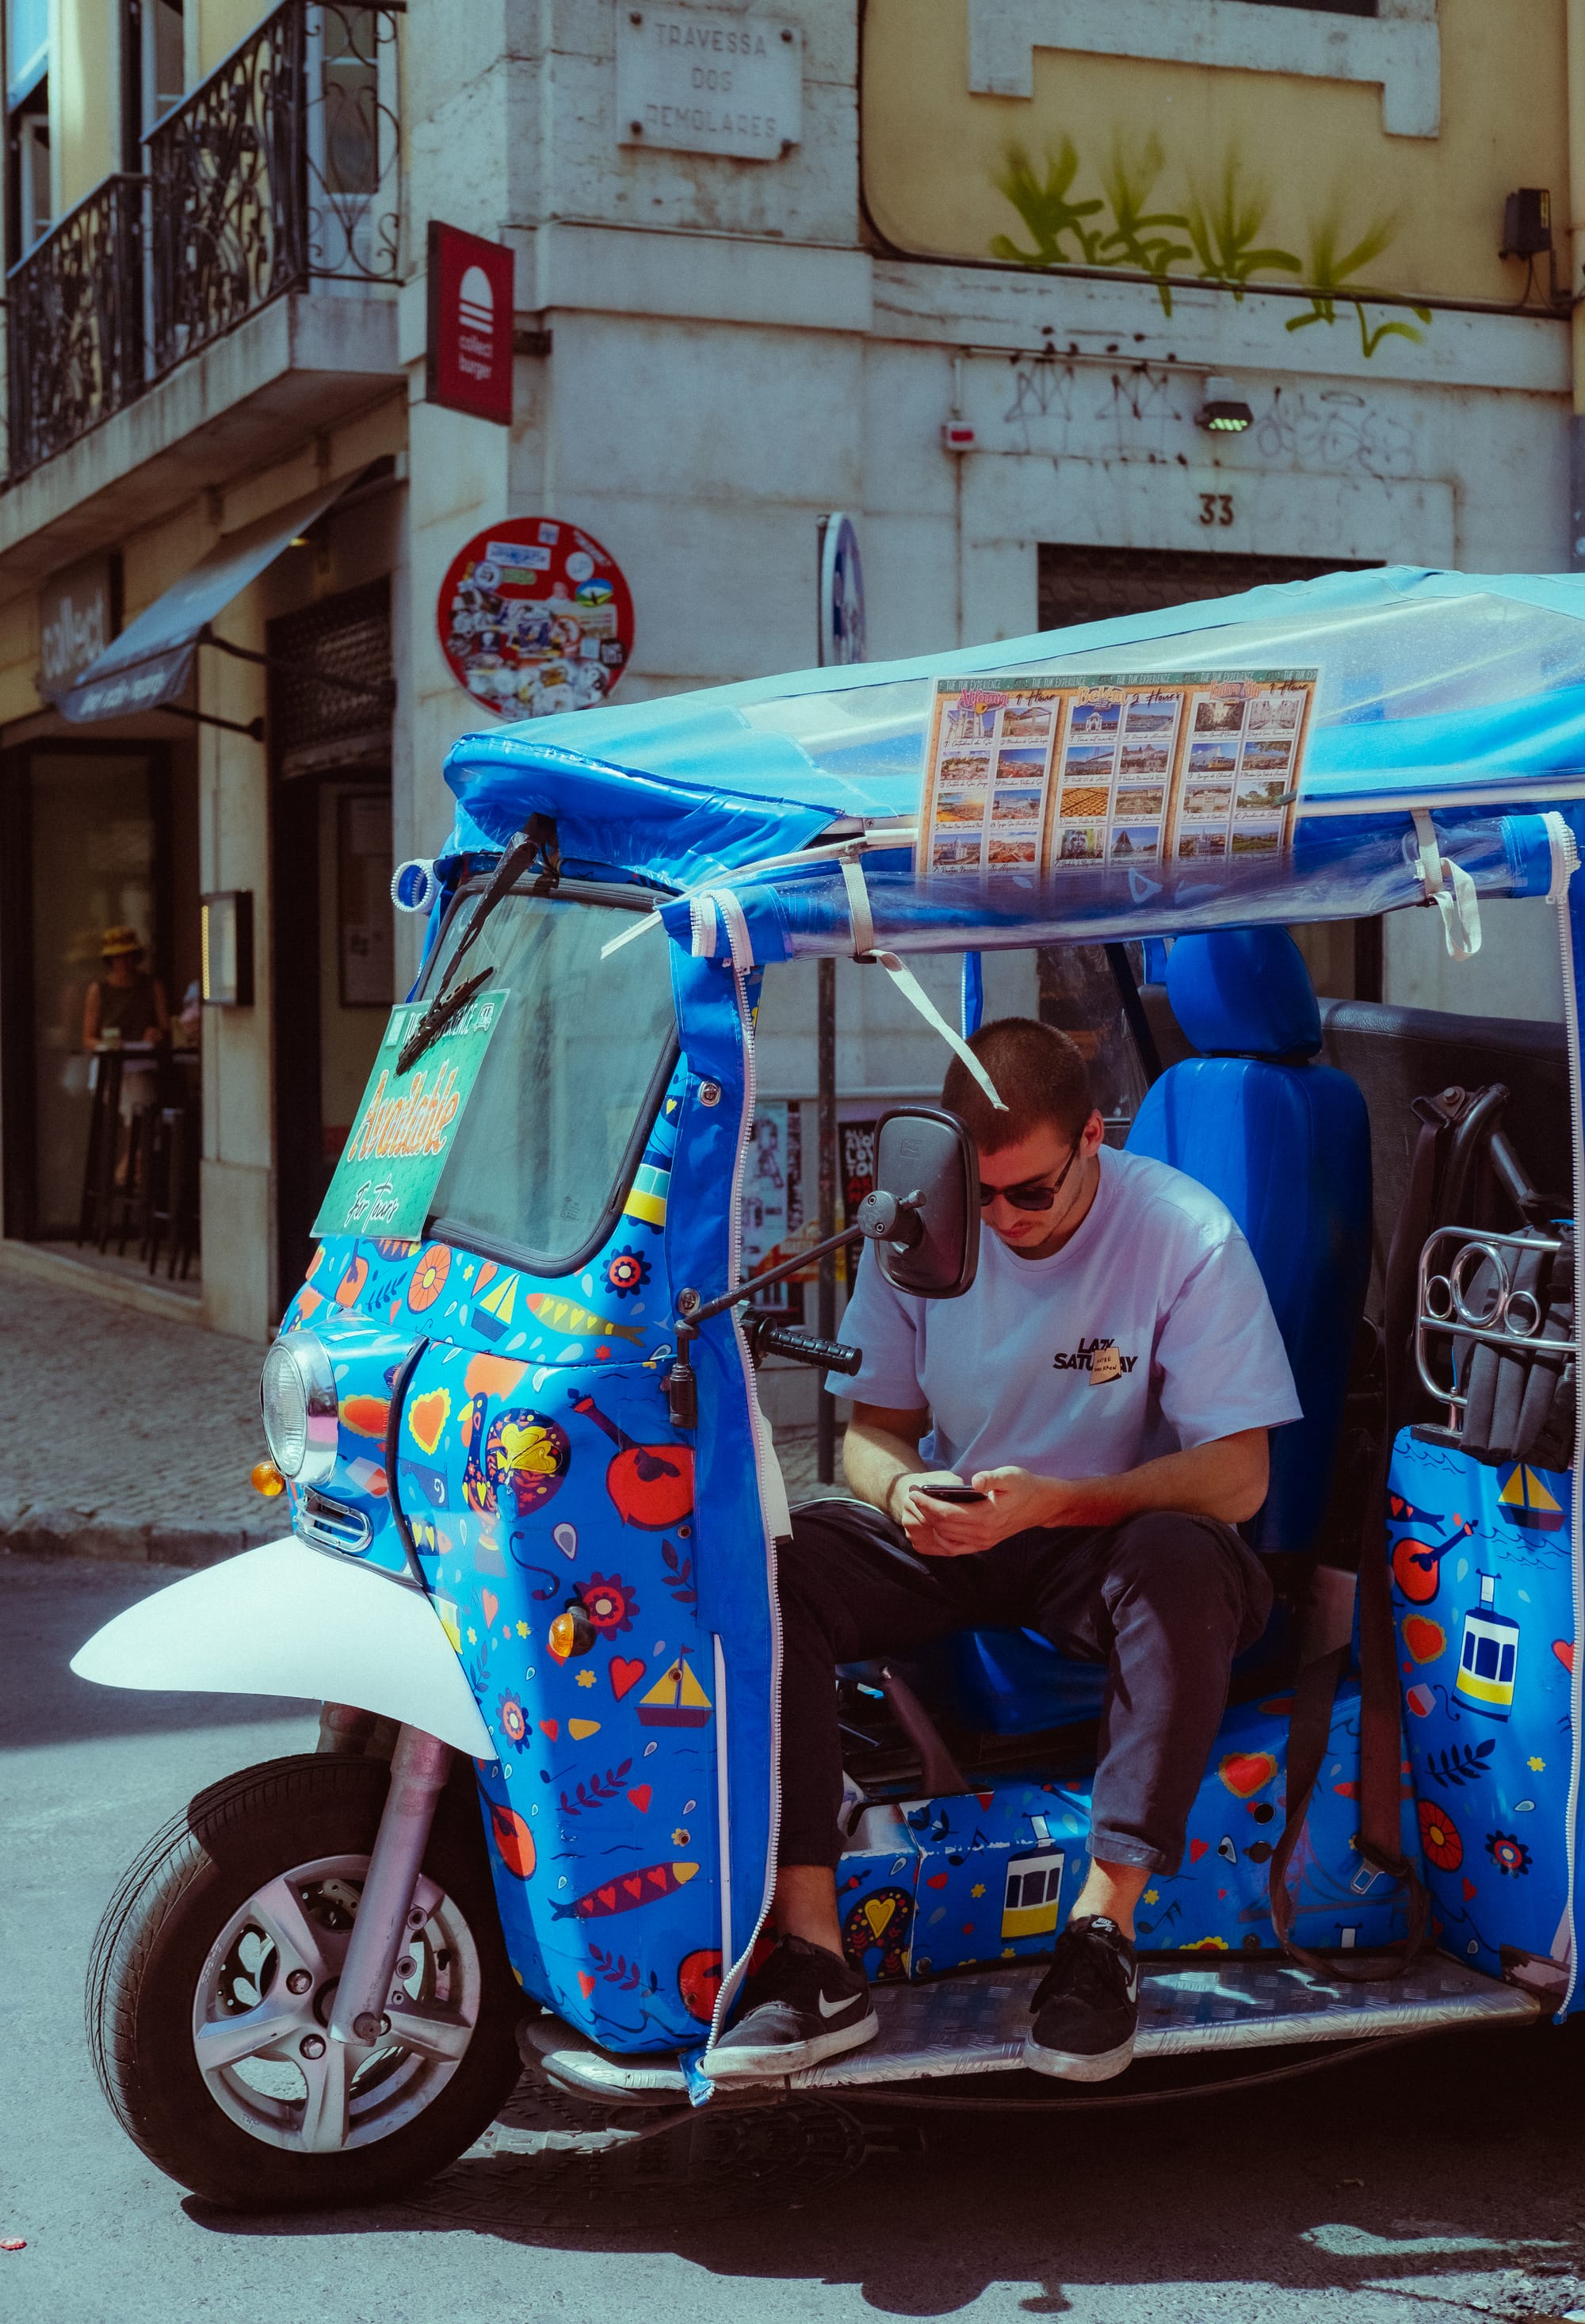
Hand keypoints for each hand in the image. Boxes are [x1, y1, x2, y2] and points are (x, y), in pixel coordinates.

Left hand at [900, 1465, 1082, 1554]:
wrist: (1042, 1505)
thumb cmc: (1025, 1486)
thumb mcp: (1011, 1475)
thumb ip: (993, 1478)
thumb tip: (976, 1480)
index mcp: (987, 1517)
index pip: (948, 1513)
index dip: (928, 1504)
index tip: (914, 1492)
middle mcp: (983, 1534)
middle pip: (943, 1526)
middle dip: (923, 1512)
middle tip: (910, 1496)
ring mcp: (982, 1542)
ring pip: (945, 1539)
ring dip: (928, 1525)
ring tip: (916, 1510)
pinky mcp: (983, 1544)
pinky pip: (953, 1549)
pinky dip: (937, 1542)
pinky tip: (927, 1531)